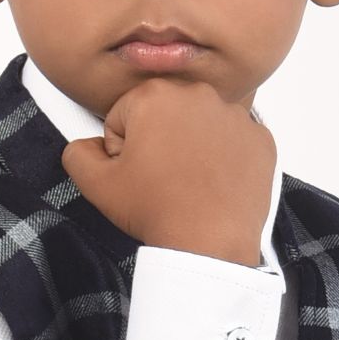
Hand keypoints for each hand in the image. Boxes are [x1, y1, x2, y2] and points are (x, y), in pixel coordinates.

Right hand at [59, 76, 274, 267]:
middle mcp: (199, 94)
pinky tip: (215, 183)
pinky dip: (225, 158)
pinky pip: (234, 141)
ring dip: (193, 146)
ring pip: (200, 125)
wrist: (210, 245)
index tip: (136, 171)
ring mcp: (235, 115)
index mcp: (155, 94)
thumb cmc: (158, 211)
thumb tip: (87, 145)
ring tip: (189, 183)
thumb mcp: (97, 185)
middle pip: (164, 114)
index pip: (125, 116)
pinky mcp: (260, 138)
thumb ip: (78, 153)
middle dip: (159, 140)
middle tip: (162, 178)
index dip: (124, 148)